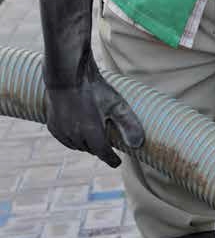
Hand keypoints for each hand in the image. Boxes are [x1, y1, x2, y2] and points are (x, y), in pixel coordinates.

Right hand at [45, 54, 143, 168]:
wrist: (68, 75)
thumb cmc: (94, 89)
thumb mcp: (116, 104)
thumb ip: (128, 124)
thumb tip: (138, 144)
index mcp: (92, 133)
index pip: (104, 154)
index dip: (112, 160)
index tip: (117, 162)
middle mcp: (75, 136)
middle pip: (91, 150)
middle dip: (99, 149)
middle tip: (107, 143)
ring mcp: (62, 132)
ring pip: (77, 146)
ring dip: (86, 144)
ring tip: (94, 137)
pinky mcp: (53, 126)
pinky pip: (65, 139)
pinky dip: (72, 139)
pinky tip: (77, 133)